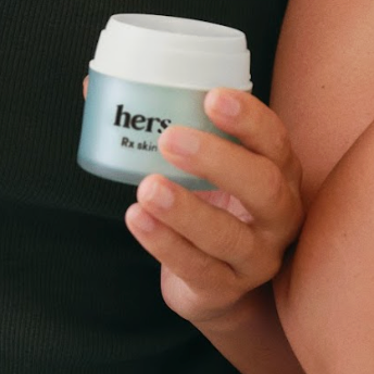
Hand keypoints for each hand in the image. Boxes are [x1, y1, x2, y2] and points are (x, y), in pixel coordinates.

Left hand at [125, 88, 302, 328]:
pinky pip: (198, 269)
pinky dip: (166, 244)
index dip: (249, 118)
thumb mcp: (206, 165)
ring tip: (147, 187)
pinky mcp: (227, 289)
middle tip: (169, 138)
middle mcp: (281, 213)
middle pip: (264, 185)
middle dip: (218, 160)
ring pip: (229, 235)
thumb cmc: (211, 202)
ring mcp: (258, 256)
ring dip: (186, 209)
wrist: (217, 279)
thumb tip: (93, 85)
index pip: (275, 139)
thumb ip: (167, 123)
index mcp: (280, 171)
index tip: (211, 96)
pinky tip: (138, 219)